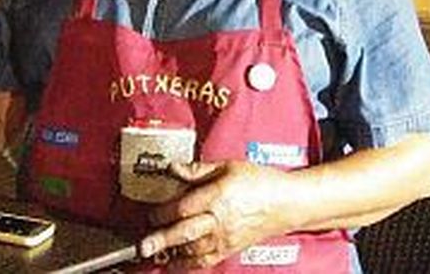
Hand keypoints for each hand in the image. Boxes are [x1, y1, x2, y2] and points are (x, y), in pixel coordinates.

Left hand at [140, 160, 294, 268]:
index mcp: (219, 196)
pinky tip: (173, 262)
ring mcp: (225, 238)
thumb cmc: (260, 181)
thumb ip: (198, 170)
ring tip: (153, 252)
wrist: (287, 203)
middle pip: (185, 232)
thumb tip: (173, 167)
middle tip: (142, 245)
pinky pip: (205, 261)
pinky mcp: (229, 249)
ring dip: (171, 252)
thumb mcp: (229, 166)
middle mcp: (220, 220)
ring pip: (193, 250)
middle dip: (161, 240)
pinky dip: (187, 264)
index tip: (150, 212)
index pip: (184, 207)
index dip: (163, 212)